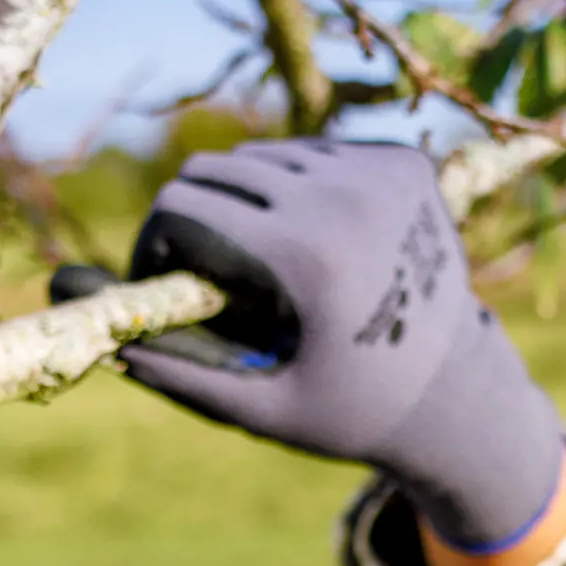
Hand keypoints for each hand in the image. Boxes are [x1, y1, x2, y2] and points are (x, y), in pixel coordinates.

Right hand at [115, 138, 565, 553]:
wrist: (460, 393)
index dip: (156, 243)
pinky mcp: (405, 161)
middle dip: (194, 218)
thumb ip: (180, 373)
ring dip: (244, 201)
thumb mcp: (262, 409)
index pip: (183, 203)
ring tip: (261, 265)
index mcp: (307, 253)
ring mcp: (382, 171)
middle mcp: (347, 195)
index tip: (164, 281)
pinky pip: (314, 152)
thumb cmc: (352, 412)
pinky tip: (314, 243)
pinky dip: (296, 189)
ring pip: (263, 154)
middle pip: (217, 168)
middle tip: (207, 275)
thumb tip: (106, 340)